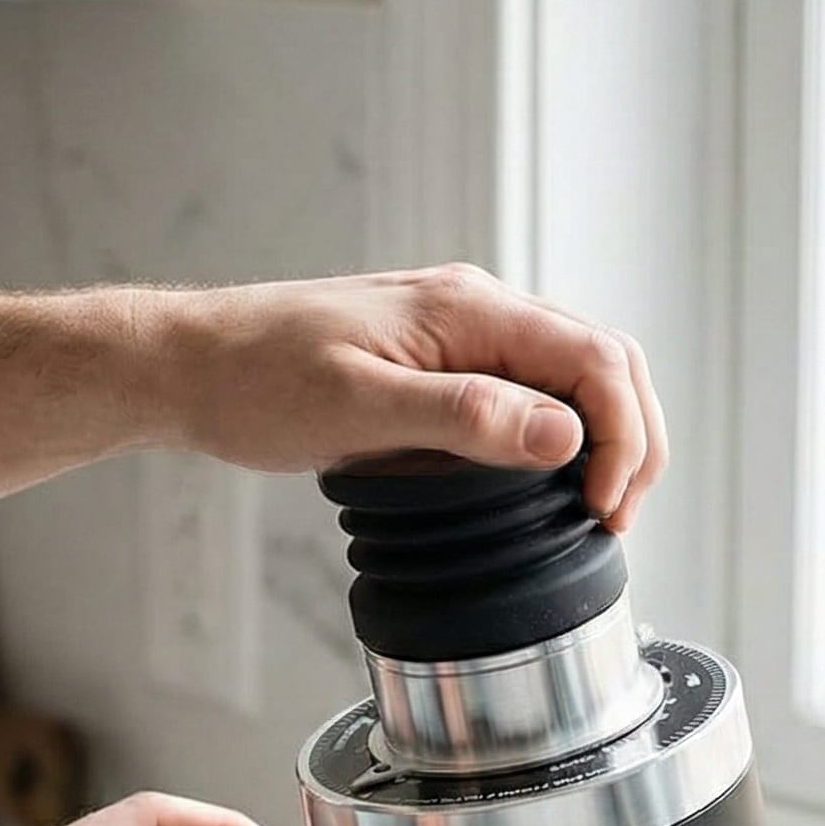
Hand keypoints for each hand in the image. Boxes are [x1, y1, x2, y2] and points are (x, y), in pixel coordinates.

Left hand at [153, 264, 668, 534]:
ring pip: (572, 374)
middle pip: (602, 361)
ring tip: (600, 507)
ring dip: (604, 436)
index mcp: (469, 309)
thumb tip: (562, 435)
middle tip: (620, 516)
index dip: (621, 435)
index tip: (604, 507)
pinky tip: (552, 481)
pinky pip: (528, 387)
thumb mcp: (358, 408)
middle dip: (632, 437)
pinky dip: (562, 432)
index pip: (594, 359)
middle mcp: (476, 310)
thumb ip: (463, 417)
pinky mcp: (440, 361)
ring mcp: (461, 333)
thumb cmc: (257, 383)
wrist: (192, 364)